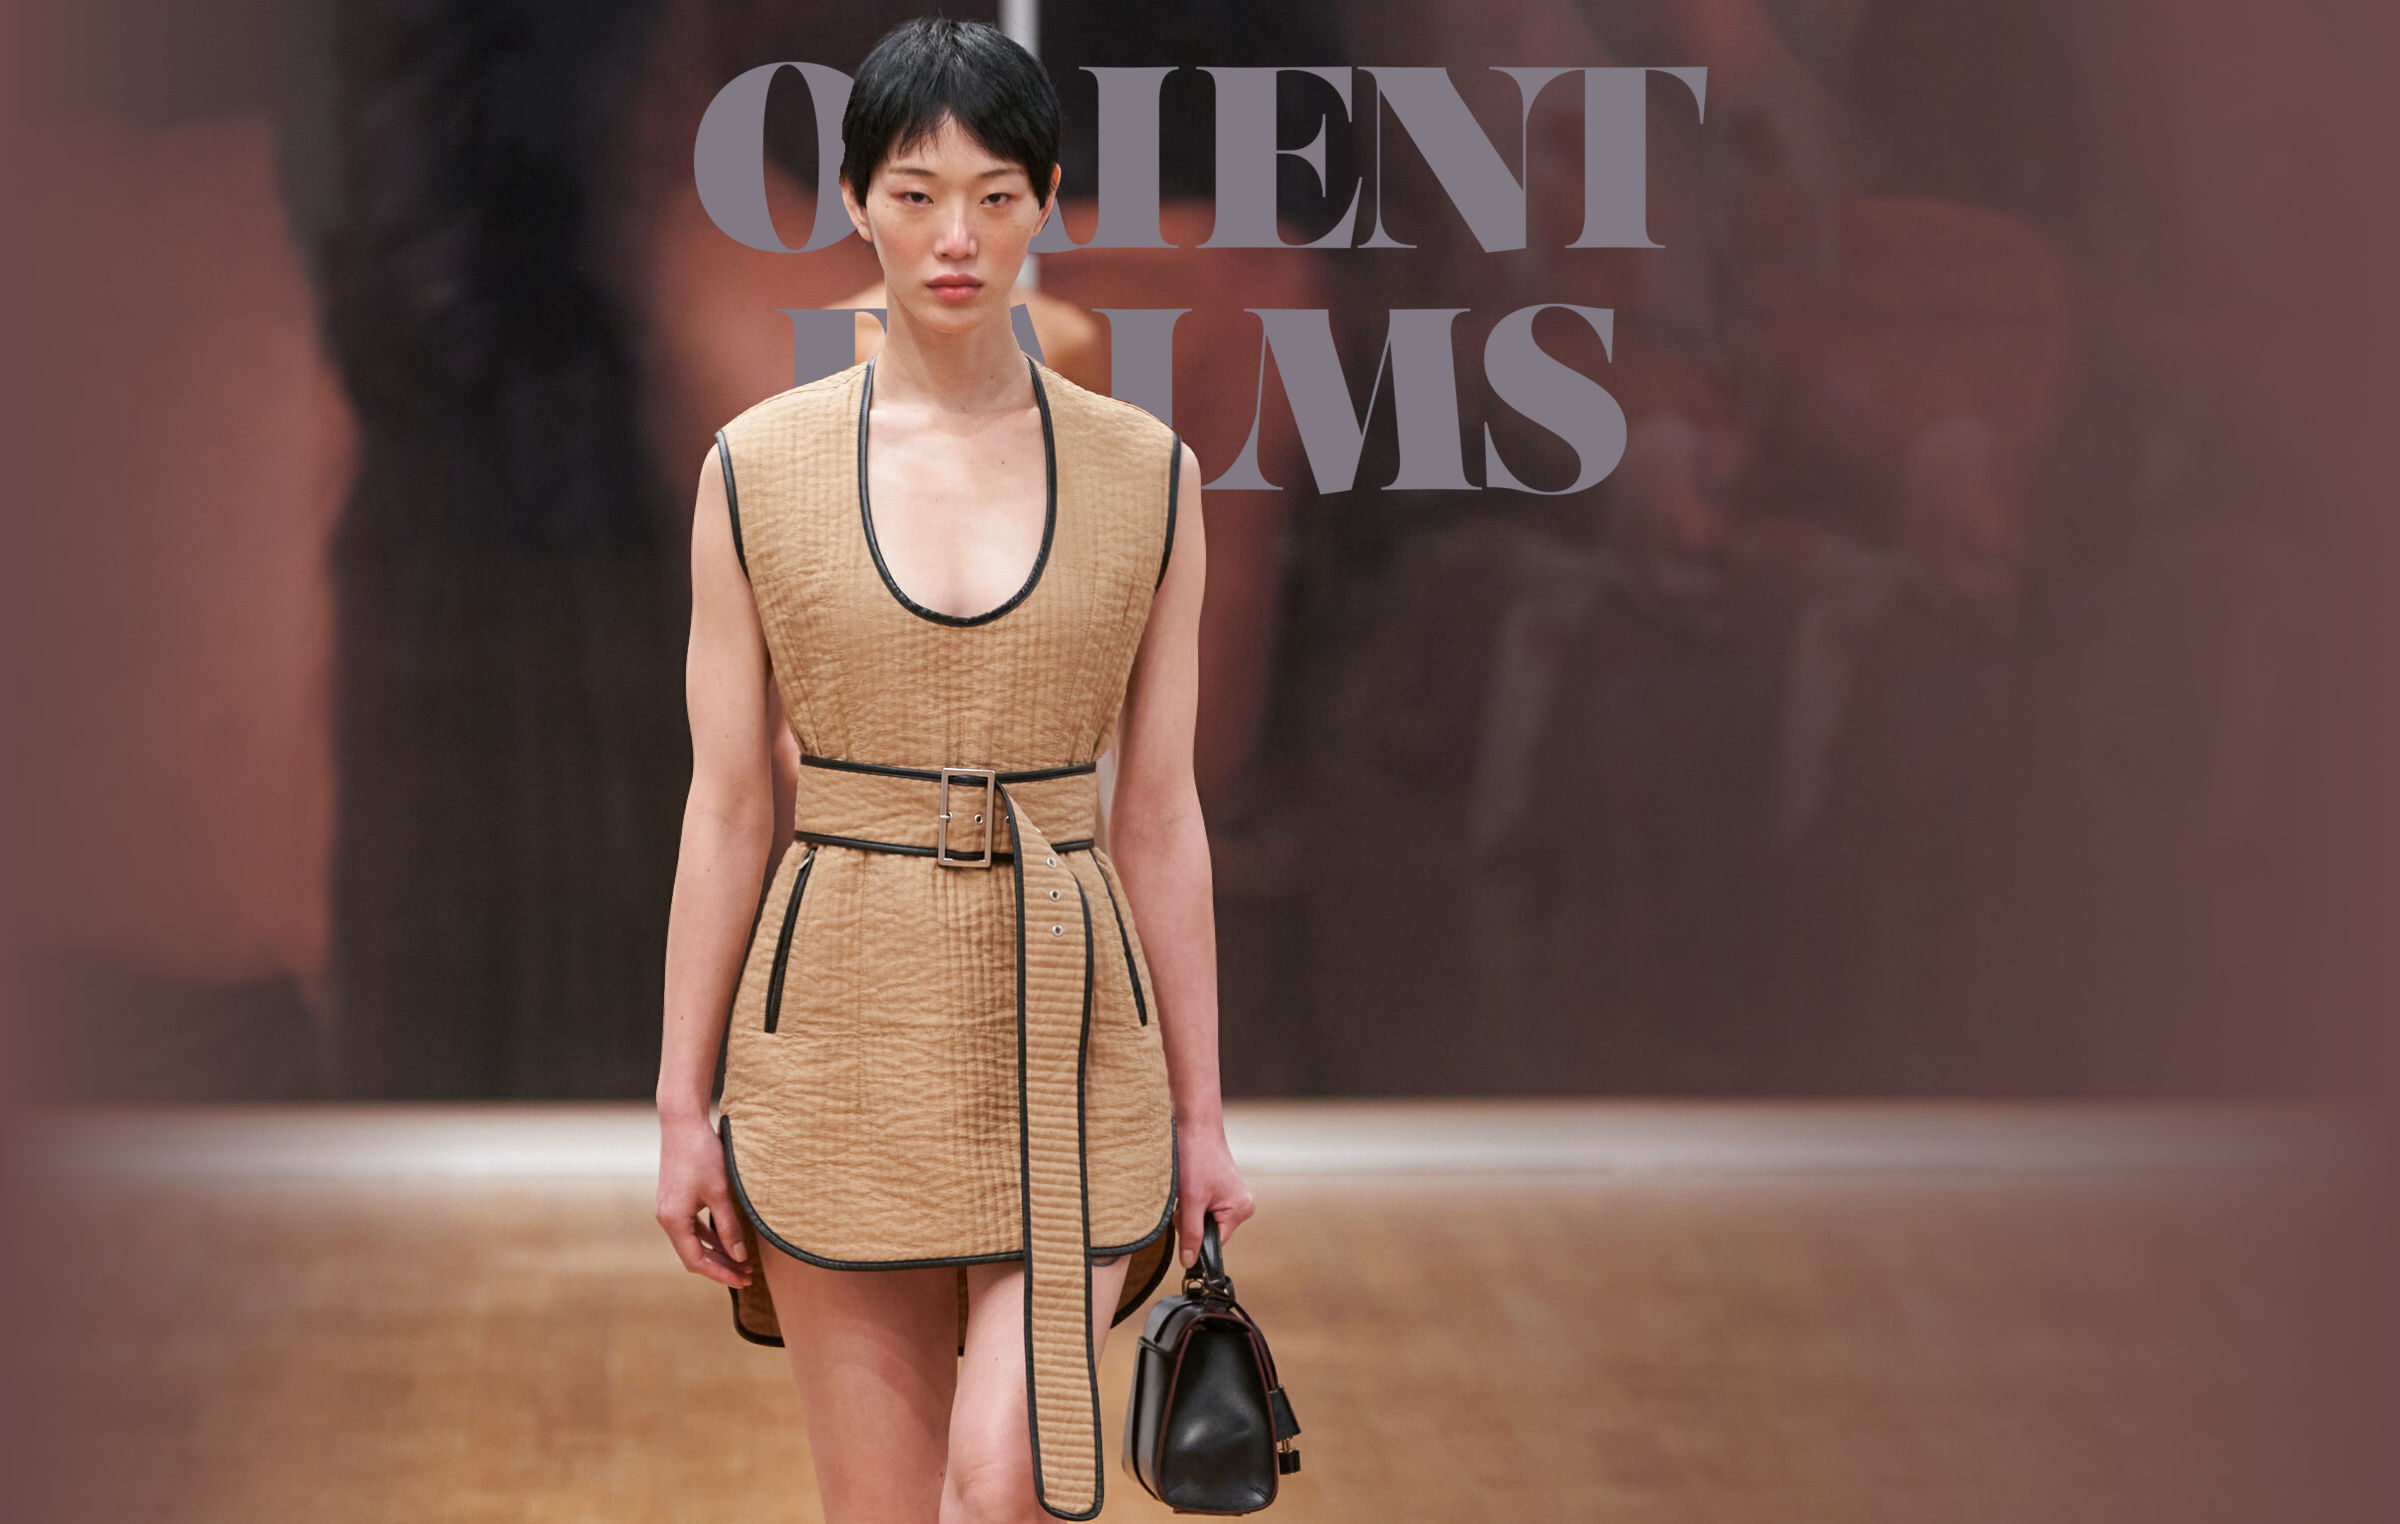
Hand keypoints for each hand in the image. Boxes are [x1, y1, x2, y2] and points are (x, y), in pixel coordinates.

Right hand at [656, 1115, 752, 1286]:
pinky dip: (710, 1235)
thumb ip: (729, 1227)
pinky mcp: (676, 1199)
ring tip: (744, 1260)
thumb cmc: (702, 1155)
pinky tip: (729, 1239)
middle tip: (748, 1274)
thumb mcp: (720, 1193)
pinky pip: (693, 1226)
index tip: (743, 1280)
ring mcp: (669, 1209)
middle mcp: (667, 1218)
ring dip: (717, 1251)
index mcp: (674, 1221)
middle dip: (721, 1266)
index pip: (696, 1261)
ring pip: (694, 1241)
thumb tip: (738, 1256)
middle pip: (694, 1255)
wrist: (683, 1123)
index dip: (720, 1274)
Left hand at [1172, 1120, 1255, 1266]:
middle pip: (1207, 1230)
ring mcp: (1229, 1196)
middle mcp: (1240, 1205)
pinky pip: (1201, 1206)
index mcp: (1240, 1210)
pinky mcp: (1218, 1188)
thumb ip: (1191, 1233)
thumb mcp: (1191, 1200)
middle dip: (1190, 1219)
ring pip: (1201, 1218)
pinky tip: (1187, 1183)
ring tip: (1187, 1186)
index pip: (1214, 1242)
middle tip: (1186, 1197)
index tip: (1184, 1221)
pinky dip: (1189, 1199)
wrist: (1194, 1124)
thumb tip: (1189, 1262)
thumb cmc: (1197, 1157)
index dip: (1195, 1236)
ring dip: (1187, 1208)